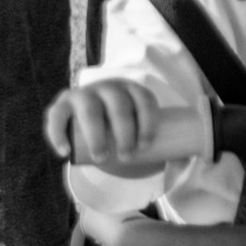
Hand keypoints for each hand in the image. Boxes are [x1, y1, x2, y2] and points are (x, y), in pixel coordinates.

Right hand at [44, 75, 180, 166]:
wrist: (94, 122)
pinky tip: (65, 152)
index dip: (147, 120)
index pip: (143, 98)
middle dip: (124, 130)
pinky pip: (56, 116)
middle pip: (118, 103)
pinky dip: (58, 133)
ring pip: (89, 107)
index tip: (146, 145)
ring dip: (97, 133)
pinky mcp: (62, 106)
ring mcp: (83, 94)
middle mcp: (107, 87)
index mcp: (131, 90)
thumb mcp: (142, 128)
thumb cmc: (125, 128)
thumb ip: (165, 141)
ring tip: (103, 157)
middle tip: (127, 156)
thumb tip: (188, 156)